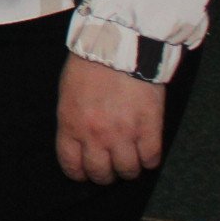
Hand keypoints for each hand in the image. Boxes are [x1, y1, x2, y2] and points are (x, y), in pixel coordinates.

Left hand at [56, 53, 165, 183]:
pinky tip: (146, 152)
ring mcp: (124, 133)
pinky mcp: (149, 128)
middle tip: (111, 166)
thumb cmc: (89, 65)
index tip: (86, 172)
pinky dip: (149, 160)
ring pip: (128, 171)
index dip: (79, 173)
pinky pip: (151, 159)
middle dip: (105, 174)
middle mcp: (96, 135)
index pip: (71, 165)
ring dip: (129, 169)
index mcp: (71, 125)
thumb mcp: (68, 94)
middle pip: (101, 173)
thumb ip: (72, 121)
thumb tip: (78, 141)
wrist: (119, 47)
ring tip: (130, 159)